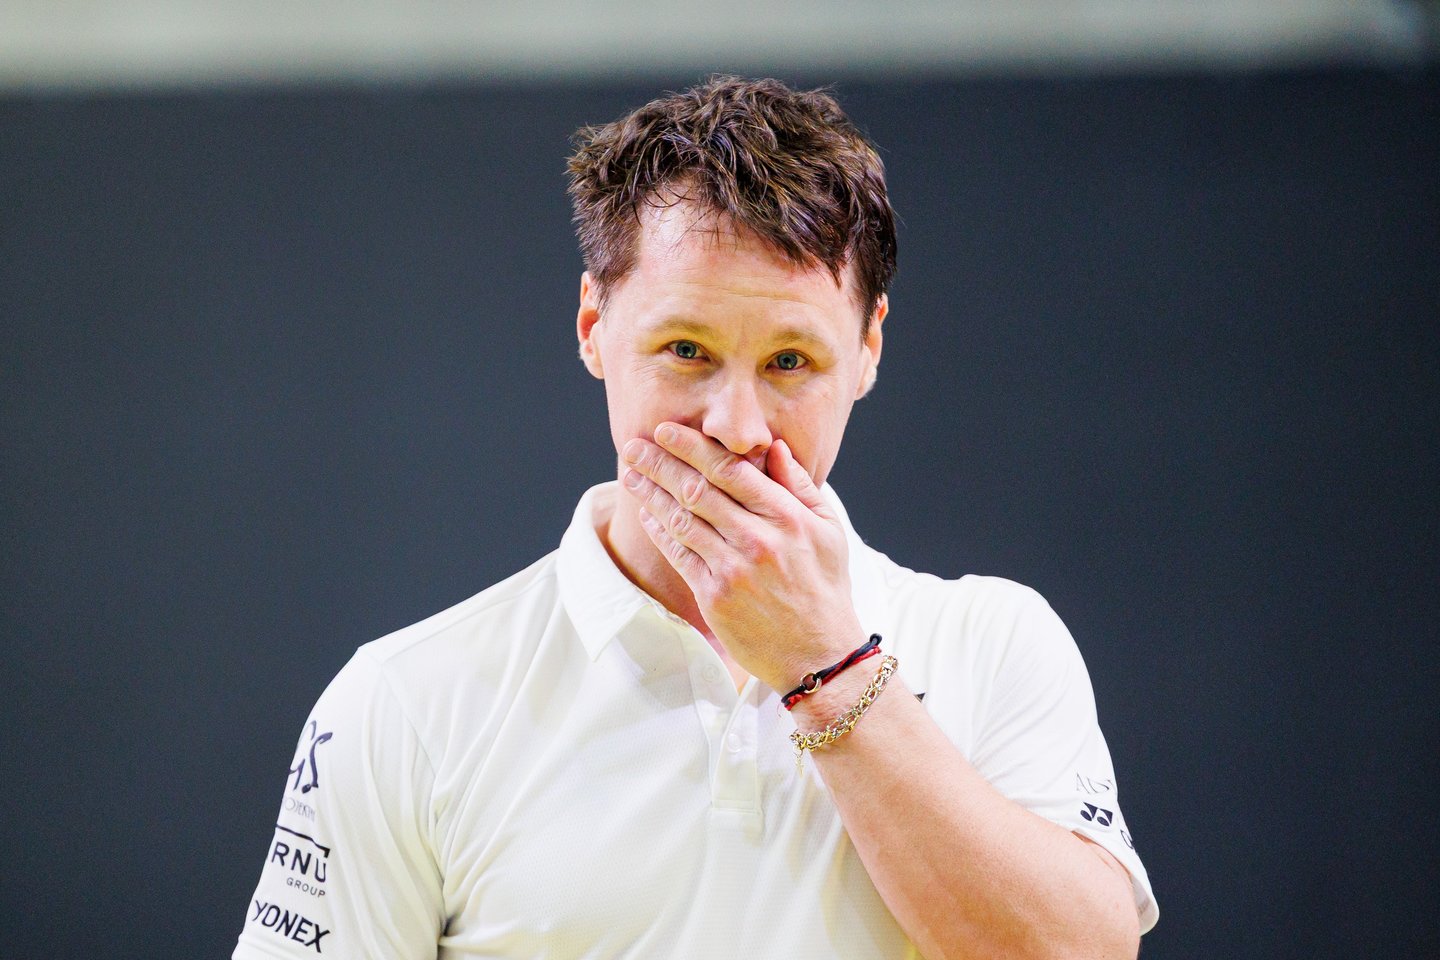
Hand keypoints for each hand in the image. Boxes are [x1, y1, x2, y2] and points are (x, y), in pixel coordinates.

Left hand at [620, 422, 865, 691]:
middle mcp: (758, 539)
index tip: (666, 430)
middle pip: (698, 490)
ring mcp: (734, 569)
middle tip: (633, 445)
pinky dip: (660, 532)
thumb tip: (774, 448)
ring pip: (682, 520)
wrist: (819, 656)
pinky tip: (647, 515)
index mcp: (787, 517)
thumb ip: (799, 486)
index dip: (692, 447)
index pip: (730, 470)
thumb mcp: (829, 530)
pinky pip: (679, 556)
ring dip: (651, 494)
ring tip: (631, 475)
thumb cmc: (825, 588)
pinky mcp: (715, 596)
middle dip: (660, 463)